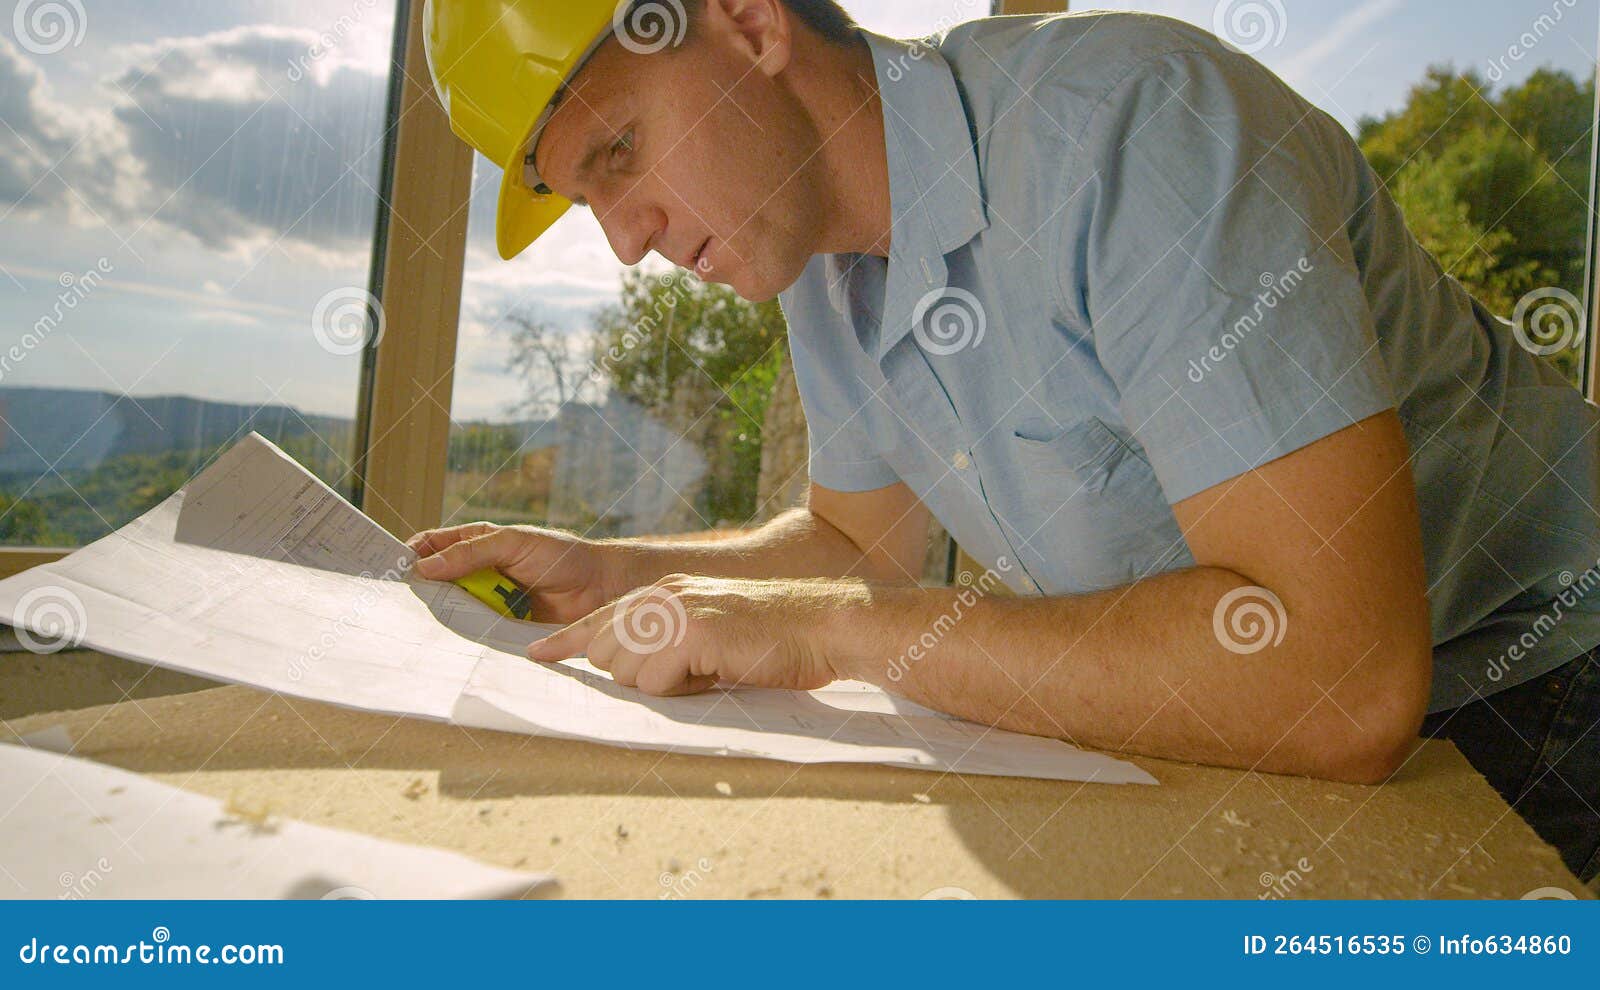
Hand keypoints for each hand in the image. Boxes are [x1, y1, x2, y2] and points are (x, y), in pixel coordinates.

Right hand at [406, 521, 628, 624]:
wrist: (600, 589)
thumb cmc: (561, 556)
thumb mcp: (514, 544)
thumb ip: (471, 553)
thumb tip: (425, 566)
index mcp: (475, 545)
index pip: (431, 547)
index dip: (408, 555)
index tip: (386, 568)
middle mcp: (476, 575)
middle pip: (435, 584)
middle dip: (415, 593)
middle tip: (390, 603)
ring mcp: (486, 604)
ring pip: (450, 612)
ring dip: (435, 619)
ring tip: (409, 627)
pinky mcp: (498, 630)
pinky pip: (473, 635)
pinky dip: (460, 639)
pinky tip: (445, 645)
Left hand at [526, 574, 854, 695]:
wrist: (822, 625)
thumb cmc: (773, 639)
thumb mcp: (710, 634)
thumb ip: (668, 642)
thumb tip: (629, 673)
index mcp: (664, 591)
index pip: (600, 618)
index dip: (566, 641)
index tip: (538, 655)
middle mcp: (661, 595)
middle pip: (605, 653)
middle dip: (634, 677)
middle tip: (687, 673)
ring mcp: (674, 612)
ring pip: (626, 672)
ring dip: (662, 685)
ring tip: (707, 671)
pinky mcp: (691, 633)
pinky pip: (656, 682)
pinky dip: (684, 690)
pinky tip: (717, 673)